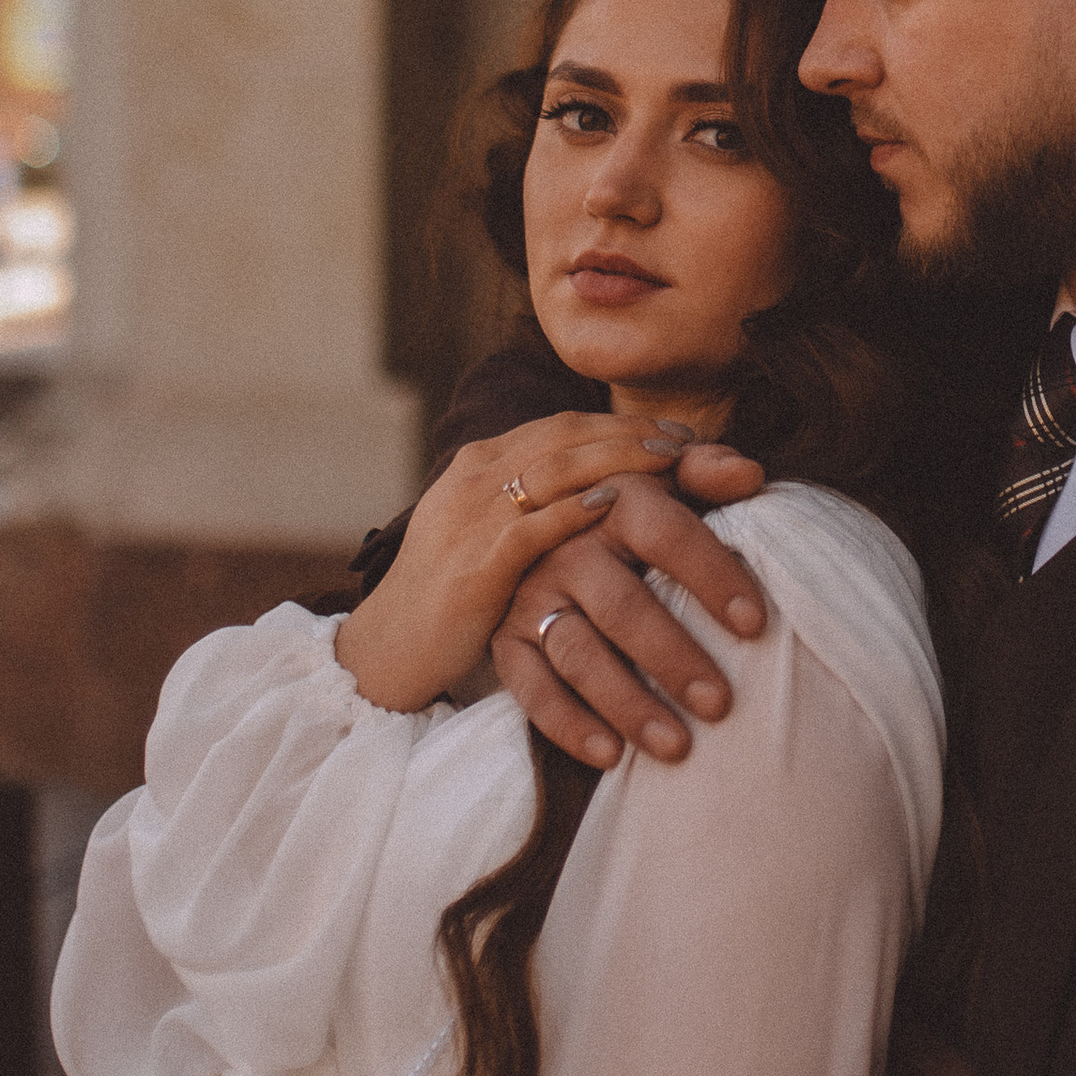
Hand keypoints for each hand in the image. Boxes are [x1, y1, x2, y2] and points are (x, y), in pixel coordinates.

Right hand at [338, 416, 688, 713]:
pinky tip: (611, 505)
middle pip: (565, 437)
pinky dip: (571, 512)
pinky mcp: (471, 567)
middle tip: (688, 441)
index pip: (563, 427)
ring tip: (672, 460)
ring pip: (554, 471)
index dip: (623, 425)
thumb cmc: (456, 597)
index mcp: (481, 465)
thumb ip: (546, 508)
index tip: (678, 433)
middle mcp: (474, 479)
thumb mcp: (498, 539)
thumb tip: (617, 496)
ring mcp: (469, 520)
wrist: (388, 651)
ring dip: (619, 460)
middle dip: (631, 433)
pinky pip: (527, 529)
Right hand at [491, 453, 769, 768]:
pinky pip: (530, 687)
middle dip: (673, 657)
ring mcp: (530, 594)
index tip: (754, 623)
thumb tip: (750, 474)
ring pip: (578, 653)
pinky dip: (567, 724)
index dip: (711, 575)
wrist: (528, 523)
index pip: (667, 534)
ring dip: (627, 702)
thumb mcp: (659, 481)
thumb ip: (705, 471)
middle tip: (720, 704)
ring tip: (677, 747)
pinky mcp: (505, 639)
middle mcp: (566, 546)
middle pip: (622, 605)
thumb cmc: (627, 512)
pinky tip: (610, 756)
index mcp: (614, 500)